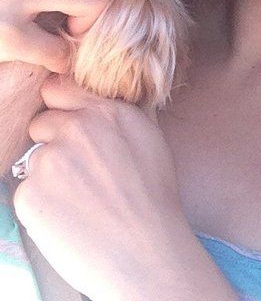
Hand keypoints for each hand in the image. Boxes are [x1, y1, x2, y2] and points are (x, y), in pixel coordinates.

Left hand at [13, 75, 199, 300]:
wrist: (146, 251)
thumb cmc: (154, 197)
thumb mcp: (149, 136)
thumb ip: (116, 113)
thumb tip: (94, 102)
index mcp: (105, 111)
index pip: (58, 88)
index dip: (60, 106)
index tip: (67, 123)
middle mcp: (74, 129)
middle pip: (42, 123)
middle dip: (54, 142)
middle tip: (80, 172)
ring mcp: (49, 161)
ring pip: (35, 160)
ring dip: (50, 176)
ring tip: (81, 201)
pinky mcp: (30, 195)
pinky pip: (27, 191)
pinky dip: (43, 204)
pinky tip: (70, 217)